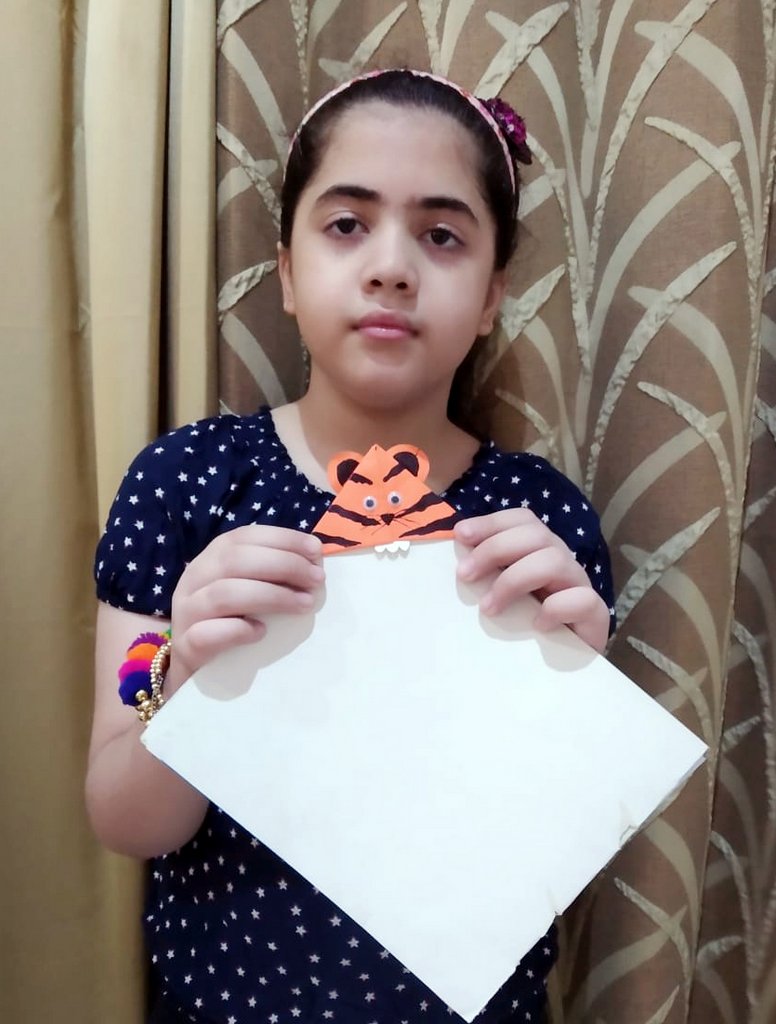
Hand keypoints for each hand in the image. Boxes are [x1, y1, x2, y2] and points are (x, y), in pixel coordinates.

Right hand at [170, 525, 323, 682]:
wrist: (192, 666)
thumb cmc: (229, 619)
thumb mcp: (246, 587)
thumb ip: (271, 572)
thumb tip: (314, 561)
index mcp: (212, 557)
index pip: (245, 536)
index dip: (282, 539)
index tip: (315, 550)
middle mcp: (195, 577)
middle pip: (236, 560)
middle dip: (284, 565)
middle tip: (317, 579)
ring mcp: (186, 611)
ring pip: (224, 594)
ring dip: (271, 596)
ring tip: (304, 604)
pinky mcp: (186, 645)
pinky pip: (208, 633)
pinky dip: (239, 630)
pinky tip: (261, 632)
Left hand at [454, 509, 609, 652]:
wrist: (559, 668)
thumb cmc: (522, 630)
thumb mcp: (500, 598)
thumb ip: (484, 578)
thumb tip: (455, 563)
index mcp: (539, 552)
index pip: (522, 520)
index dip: (492, 523)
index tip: (460, 535)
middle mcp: (561, 562)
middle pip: (536, 534)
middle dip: (495, 549)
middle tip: (465, 575)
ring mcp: (580, 586)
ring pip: (555, 560)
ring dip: (514, 580)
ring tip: (489, 608)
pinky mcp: (595, 616)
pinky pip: (582, 600)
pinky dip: (555, 609)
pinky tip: (536, 626)